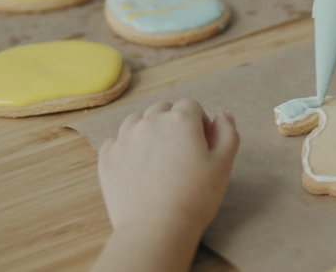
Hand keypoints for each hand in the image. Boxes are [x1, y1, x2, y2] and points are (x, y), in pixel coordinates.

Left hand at [98, 99, 239, 231]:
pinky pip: (116, 141)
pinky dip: (127, 148)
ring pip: (137, 121)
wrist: (157, 228)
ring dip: (148, 131)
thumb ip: (228, 133)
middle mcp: (150, 121)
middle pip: (163, 109)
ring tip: (158, 158)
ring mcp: (125, 138)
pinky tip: (138, 167)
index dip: (200, 123)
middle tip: (181, 153)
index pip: (191, 106)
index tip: (202, 145)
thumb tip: (224, 113)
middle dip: (173, 124)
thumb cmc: (195, 197)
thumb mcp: (223, 164)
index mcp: (181, 120)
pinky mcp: (107, 157)